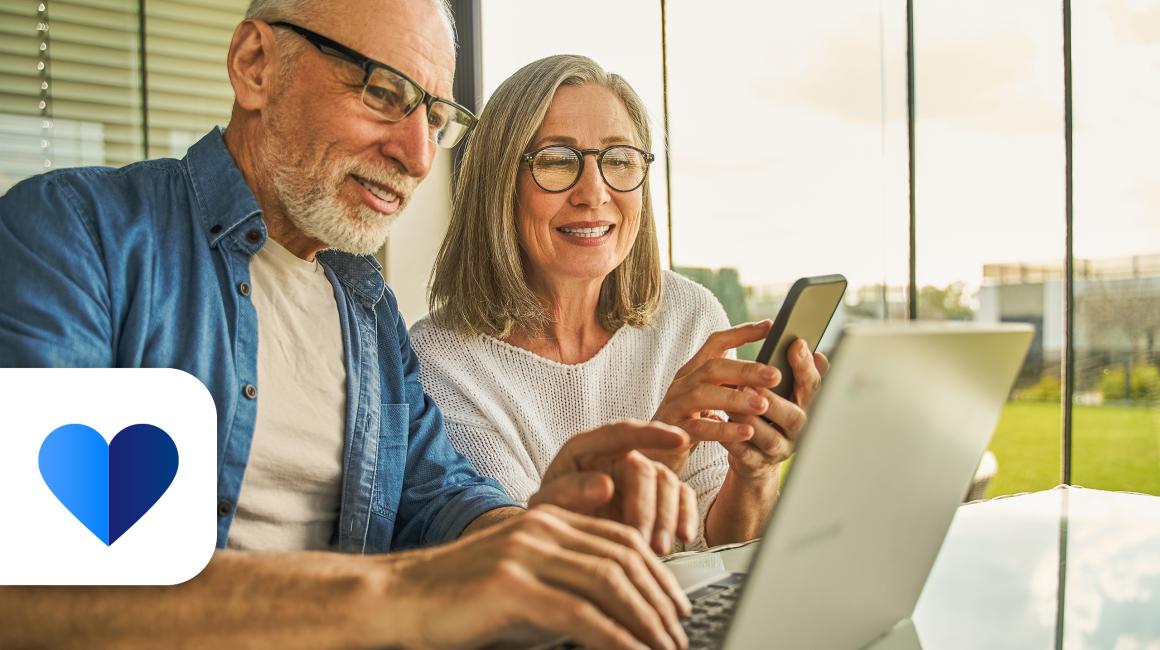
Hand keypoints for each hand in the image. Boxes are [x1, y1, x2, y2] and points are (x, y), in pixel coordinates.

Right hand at [391, 505, 690, 649]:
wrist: (397, 599)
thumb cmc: (459, 600)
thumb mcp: (522, 582)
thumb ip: (565, 584)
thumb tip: (616, 616)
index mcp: (547, 520)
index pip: (621, 539)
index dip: (658, 574)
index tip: (676, 606)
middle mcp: (541, 528)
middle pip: (623, 558)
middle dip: (660, 599)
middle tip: (679, 633)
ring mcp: (525, 553)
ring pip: (608, 582)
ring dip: (645, 620)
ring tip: (664, 648)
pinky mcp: (510, 585)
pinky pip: (579, 613)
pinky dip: (615, 638)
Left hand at [529, 420, 699, 554]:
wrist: (559, 543)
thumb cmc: (549, 518)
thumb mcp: (545, 507)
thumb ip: (567, 493)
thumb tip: (605, 485)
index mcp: (585, 449)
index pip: (620, 433)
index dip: (650, 434)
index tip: (678, 440)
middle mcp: (616, 457)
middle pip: (646, 470)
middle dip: (649, 507)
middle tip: (644, 541)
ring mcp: (639, 478)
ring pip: (669, 484)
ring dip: (668, 518)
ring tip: (658, 549)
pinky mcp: (656, 498)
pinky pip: (682, 499)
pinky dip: (686, 516)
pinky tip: (684, 537)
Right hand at [650, 321, 779, 472]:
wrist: (652, 454)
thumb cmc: (687, 424)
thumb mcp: (706, 399)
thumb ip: (726, 383)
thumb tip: (765, 371)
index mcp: (692, 372)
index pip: (715, 343)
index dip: (741, 333)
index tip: (770, 326)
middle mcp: (681, 385)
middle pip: (712, 367)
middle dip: (745, 369)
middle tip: (775, 374)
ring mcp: (675, 407)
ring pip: (703, 395)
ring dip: (735, 398)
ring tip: (763, 405)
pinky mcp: (673, 433)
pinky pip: (699, 429)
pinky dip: (724, 430)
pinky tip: (746, 432)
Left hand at [723, 338, 828, 478]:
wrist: (755, 457)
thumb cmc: (770, 416)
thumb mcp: (786, 396)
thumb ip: (799, 375)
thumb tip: (817, 354)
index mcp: (806, 409)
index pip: (813, 387)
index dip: (806, 368)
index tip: (796, 345)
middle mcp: (797, 431)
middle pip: (794, 417)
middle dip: (774, 400)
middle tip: (751, 383)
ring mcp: (778, 450)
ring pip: (769, 438)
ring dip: (750, 420)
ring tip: (731, 404)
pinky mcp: (757, 464)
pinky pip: (746, 454)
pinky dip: (733, 440)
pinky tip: (720, 425)